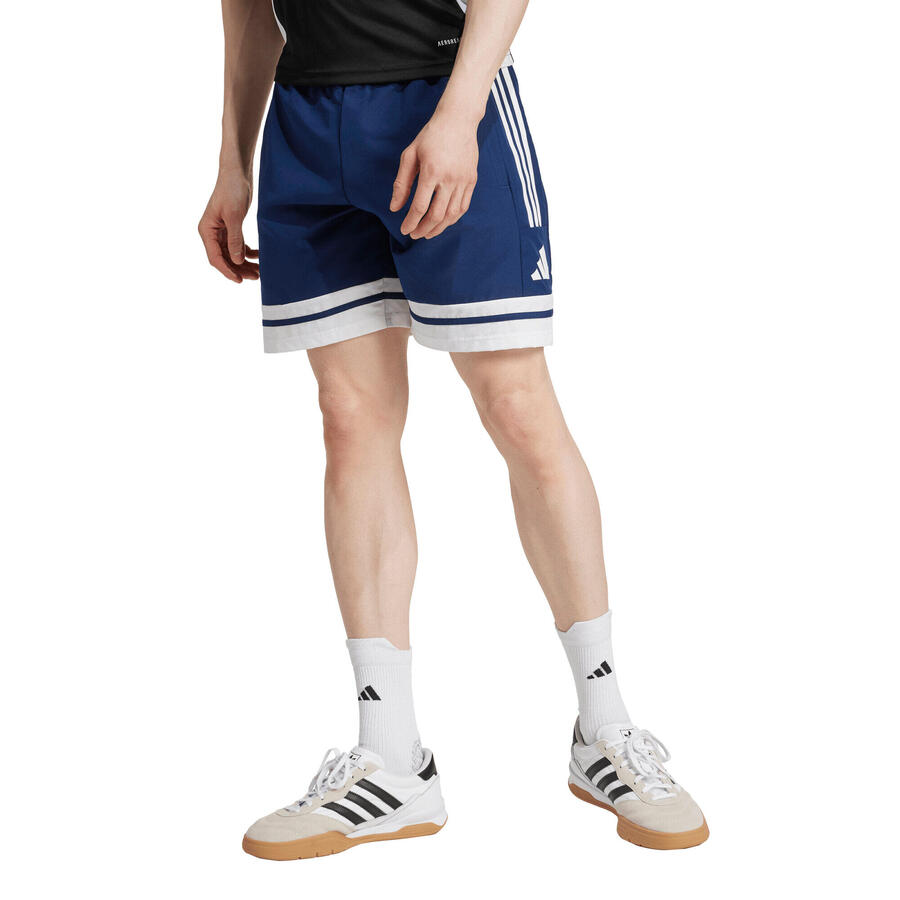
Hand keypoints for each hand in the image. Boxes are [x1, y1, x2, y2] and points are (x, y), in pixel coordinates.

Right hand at [198, 170, 258, 282]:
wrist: (237, 172)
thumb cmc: (232, 189)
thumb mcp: (234, 216)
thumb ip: (235, 239)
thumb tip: (237, 261)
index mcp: (206, 230)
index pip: (215, 257)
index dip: (228, 271)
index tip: (240, 280)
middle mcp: (212, 233)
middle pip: (224, 258)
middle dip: (239, 269)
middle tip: (256, 277)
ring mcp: (221, 231)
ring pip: (232, 254)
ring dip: (244, 263)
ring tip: (259, 271)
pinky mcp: (232, 227)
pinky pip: (238, 246)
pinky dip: (248, 253)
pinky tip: (258, 256)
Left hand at [390, 110, 478, 239]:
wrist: (458, 120)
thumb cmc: (430, 136)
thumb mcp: (410, 155)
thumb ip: (401, 183)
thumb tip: (394, 208)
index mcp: (432, 171)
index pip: (420, 206)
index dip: (410, 222)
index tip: (404, 229)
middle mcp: (449, 178)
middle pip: (436, 215)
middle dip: (423, 229)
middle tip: (414, 234)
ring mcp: (463, 180)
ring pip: (451, 215)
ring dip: (438, 228)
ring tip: (427, 233)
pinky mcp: (472, 181)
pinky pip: (463, 207)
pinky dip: (452, 219)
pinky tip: (442, 222)